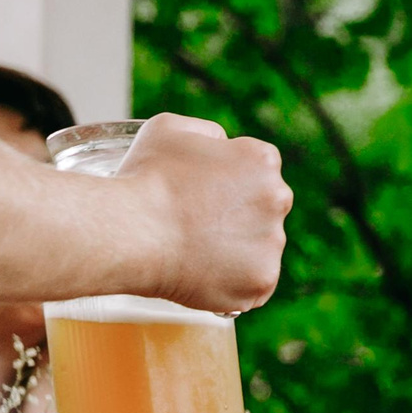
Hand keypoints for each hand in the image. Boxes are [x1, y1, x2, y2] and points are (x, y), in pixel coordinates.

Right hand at [114, 113, 291, 312]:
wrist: (133, 232)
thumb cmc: (145, 177)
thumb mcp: (170, 128)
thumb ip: (208, 133)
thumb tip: (224, 144)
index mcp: (262, 160)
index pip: (257, 169)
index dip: (226, 179)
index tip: (200, 190)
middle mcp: (278, 199)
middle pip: (263, 209)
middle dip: (236, 214)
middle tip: (196, 222)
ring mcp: (273, 244)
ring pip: (258, 248)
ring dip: (234, 249)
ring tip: (193, 249)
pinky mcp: (263, 281)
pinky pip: (252, 284)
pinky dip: (231, 283)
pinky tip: (201, 273)